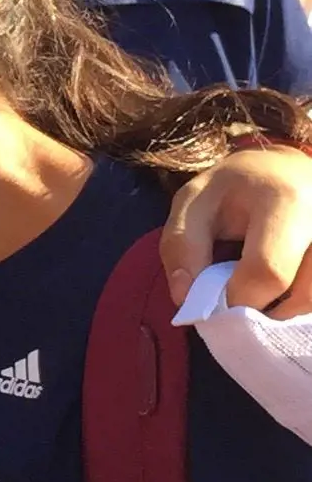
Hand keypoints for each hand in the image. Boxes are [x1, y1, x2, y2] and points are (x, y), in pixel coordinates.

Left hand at [163, 147, 311, 318]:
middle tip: (243, 300)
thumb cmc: (236, 189)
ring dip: (289, 310)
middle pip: (305, 294)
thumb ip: (182, 246)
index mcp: (285, 200)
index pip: (269, 271)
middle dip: (266, 309)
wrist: (288, 171)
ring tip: (266, 293)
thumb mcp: (194, 202)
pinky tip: (287, 291)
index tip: (219, 301)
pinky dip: (303, 303)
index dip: (239, 299)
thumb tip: (186, 299)